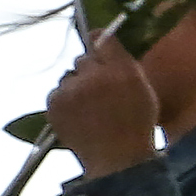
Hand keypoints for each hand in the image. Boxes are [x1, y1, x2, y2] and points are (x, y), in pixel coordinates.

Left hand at [44, 35, 158, 178]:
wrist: (116, 158)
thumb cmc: (135, 123)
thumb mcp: (141, 86)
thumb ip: (122, 61)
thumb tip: (100, 37)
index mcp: (121, 69)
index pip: (101, 39)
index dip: (99, 41)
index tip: (100, 49)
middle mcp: (93, 75)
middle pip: (83, 59)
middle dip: (90, 70)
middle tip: (101, 90)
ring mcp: (70, 90)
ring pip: (69, 77)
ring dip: (76, 86)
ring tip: (89, 107)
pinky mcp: (54, 105)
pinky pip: (57, 92)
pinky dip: (65, 101)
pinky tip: (78, 115)